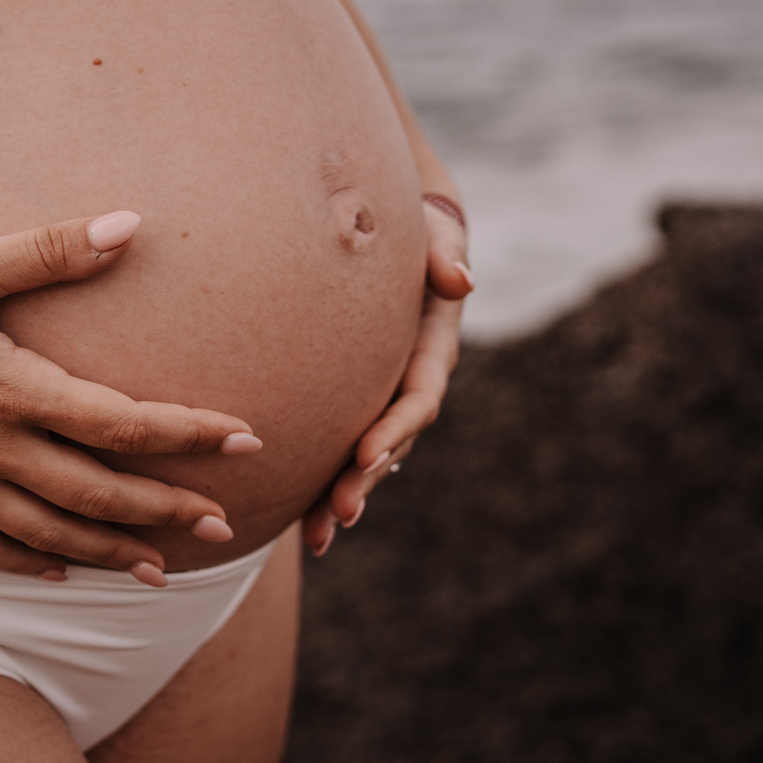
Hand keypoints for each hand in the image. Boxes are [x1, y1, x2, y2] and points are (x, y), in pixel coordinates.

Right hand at [0, 211, 263, 583]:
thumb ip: (50, 250)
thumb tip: (130, 224)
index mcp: (10, 388)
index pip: (120, 420)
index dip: (188, 434)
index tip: (246, 440)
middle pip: (98, 492)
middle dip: (167, 510)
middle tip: (223, 525)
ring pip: (49, 534)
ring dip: (110, 554)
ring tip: (163, 571)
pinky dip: (28, 566)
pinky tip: (61, 572)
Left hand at [302, 196, 471, 556]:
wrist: (408, 236)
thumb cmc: (418, 226)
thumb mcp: (435, 229)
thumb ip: (446, 252)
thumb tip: (460, 280)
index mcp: (433, 348)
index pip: (418, 397)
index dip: (395, 429)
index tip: (365, 454)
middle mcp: (414, 383)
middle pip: (393, 443)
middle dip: (367, 480)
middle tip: (340, 512)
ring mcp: (388, 399)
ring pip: (370, 459)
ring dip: (346, 497)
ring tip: (318, 536)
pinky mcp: (361, 403)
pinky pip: (345, 451)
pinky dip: (327, 487)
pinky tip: (302, 527)